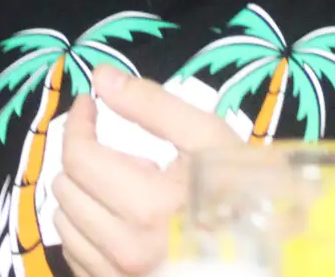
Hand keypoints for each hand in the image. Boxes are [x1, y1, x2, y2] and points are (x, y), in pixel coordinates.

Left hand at [51, 67, 240, 276]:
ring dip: (80, 192)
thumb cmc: (244, 193)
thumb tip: (101, 78)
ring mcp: (120, 276)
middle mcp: (126, 249)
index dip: (78, 122)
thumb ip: (153, 104)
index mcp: (147, 206)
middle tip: (109, 144)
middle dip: (81, 155)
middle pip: (66, 188)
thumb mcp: (209, 138)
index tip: (90, 104)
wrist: (271, 255)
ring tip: (114, 180)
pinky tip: (115, 216)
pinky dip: (85, 228)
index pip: (79, 157)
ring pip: (64, 223)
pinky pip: (76, 256)